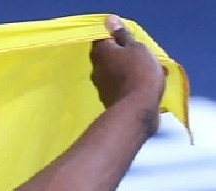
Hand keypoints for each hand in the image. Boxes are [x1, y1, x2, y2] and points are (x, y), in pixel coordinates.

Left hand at [90, 15, 164, 130]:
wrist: (137, 109)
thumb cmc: (139, 72)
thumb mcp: (136, 48)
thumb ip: (123, 35)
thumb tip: (109, 20)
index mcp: (100, 53)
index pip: (103, 38)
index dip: (118, 37)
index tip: (132, 39)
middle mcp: (96, 69)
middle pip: (111, 56)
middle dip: (128, 54)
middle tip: (146, 55)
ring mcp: (102, 86)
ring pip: (119, 71)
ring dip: (134, 69)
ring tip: (154, 71)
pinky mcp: (110, 99)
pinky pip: (123, 85)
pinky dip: (134, 83)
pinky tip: (150, 85)